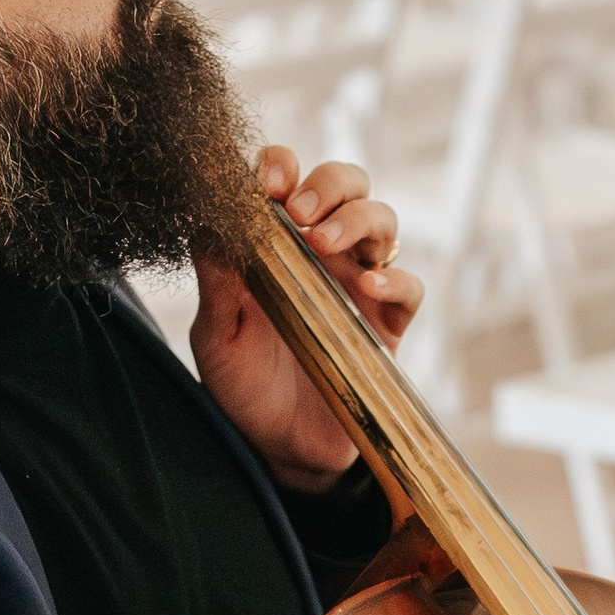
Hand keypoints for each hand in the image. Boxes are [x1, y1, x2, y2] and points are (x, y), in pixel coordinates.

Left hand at [188, 145, 421, 491]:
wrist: (279, 448)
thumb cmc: (244, 384)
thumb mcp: (217, 334)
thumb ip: (215, 281)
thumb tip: (205, 222)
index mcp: (279, 241)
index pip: (288, 178)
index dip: (282, 166)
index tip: (266, 184)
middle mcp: (324, 252)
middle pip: (348, 183)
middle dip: (328, 184)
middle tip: (300, 213)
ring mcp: (361, 284)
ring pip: (383, 221)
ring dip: (358, 220)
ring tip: (325, 244)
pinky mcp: (389, 325)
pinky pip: (410, 287)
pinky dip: (395, 280)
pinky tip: (368, 290)